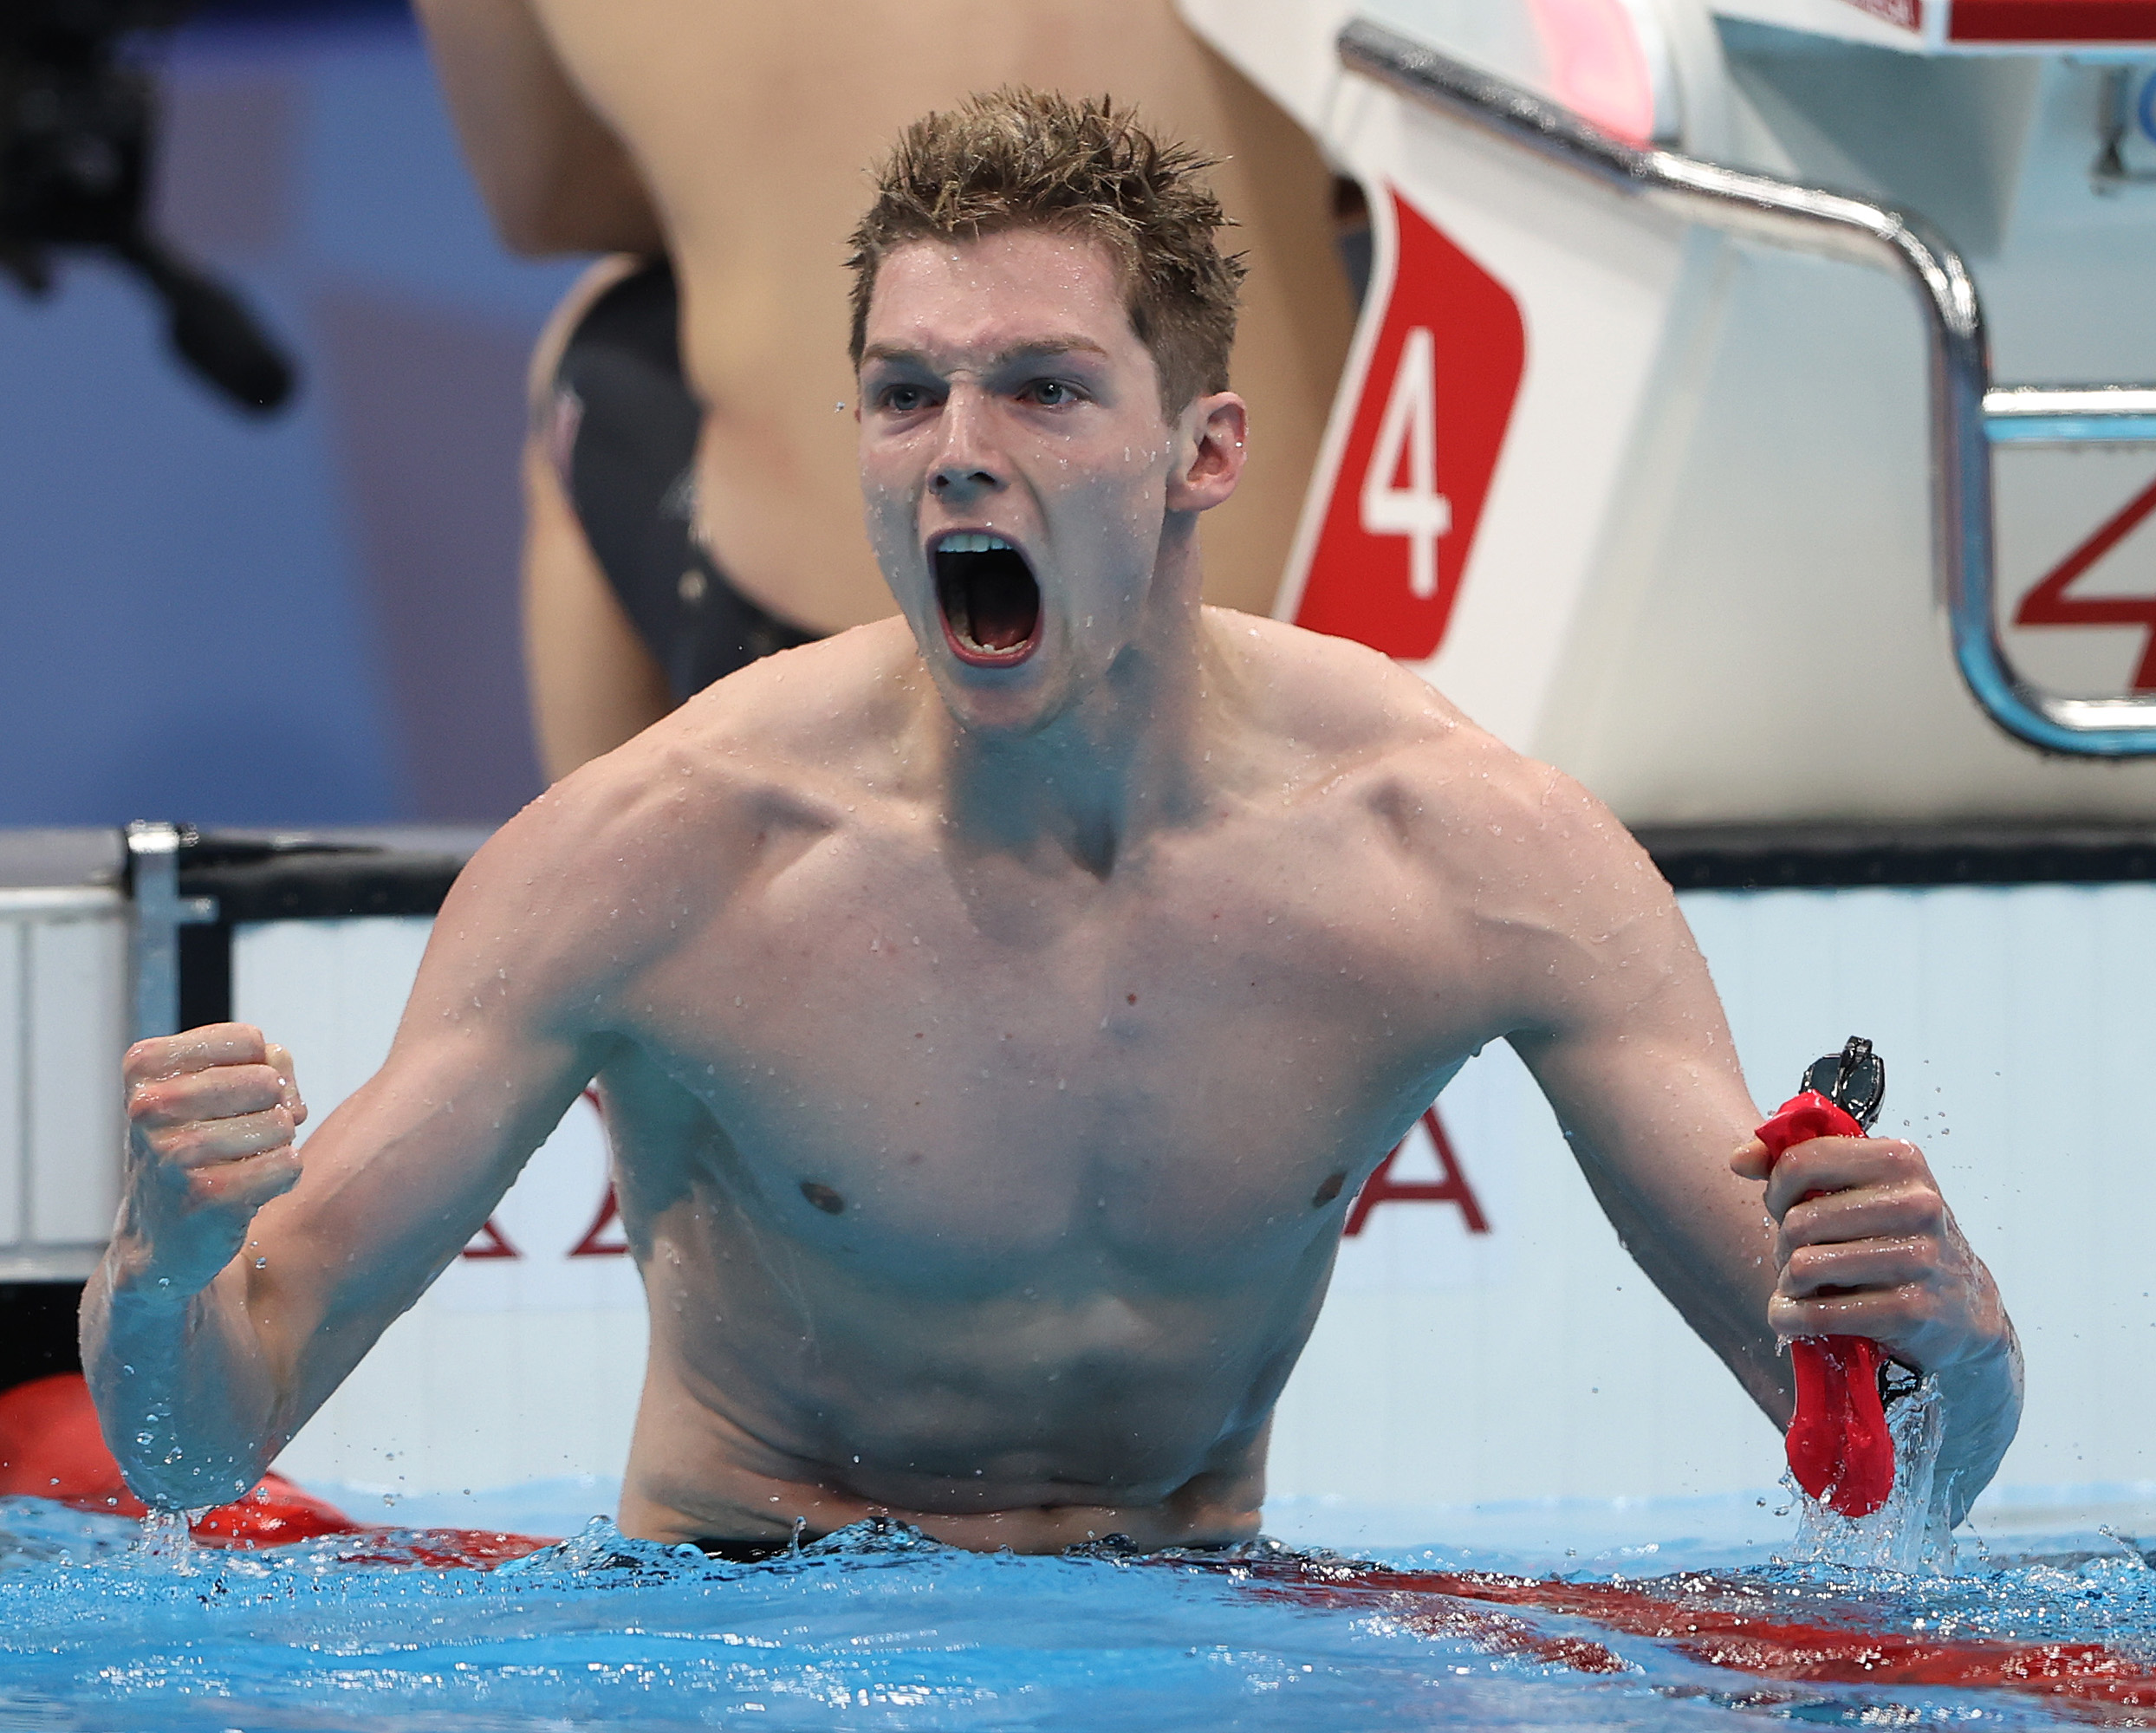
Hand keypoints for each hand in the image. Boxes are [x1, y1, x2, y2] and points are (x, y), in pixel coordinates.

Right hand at [117, 1023, 308, 1298]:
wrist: (163, 1238)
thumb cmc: (196, 1149)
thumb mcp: (215, 1091)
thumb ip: (262, 1064)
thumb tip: (282, 1076)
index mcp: (145, 1067)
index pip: (249, 1040)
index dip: (259, 1068)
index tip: (232, 1099)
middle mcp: (149, 1106)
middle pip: (268, 1080)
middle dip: (271, 1109)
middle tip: (239, 1138)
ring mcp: (174, 1152)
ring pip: (282, 1123)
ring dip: (276, 1146)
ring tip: (238, 1165)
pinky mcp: (207, 1194)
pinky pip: (289, 1163)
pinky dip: (282, 1176)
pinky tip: (247, 1191)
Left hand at [1728, 1132, 2009, 1379]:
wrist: (1962, 1307)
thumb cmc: (1896, 1237)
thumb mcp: (1860, 1189)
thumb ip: (1798, 1164)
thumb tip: (1739, 1160)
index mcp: (1901, 1160)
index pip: (1802, 1160)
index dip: (1777, 1188)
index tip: (1783, 1205)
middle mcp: (1916, 1204)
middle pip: (1798, 1220)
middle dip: (1784, 1243)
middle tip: (1795, 1256)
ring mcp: (1918, 1258)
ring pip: (1803, 1266)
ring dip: (1788, 1283)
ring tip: (1800, 1286)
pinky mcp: (1911, 1310)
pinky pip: (1818, 1313)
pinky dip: (1791, 1318)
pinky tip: (1792, 1316)